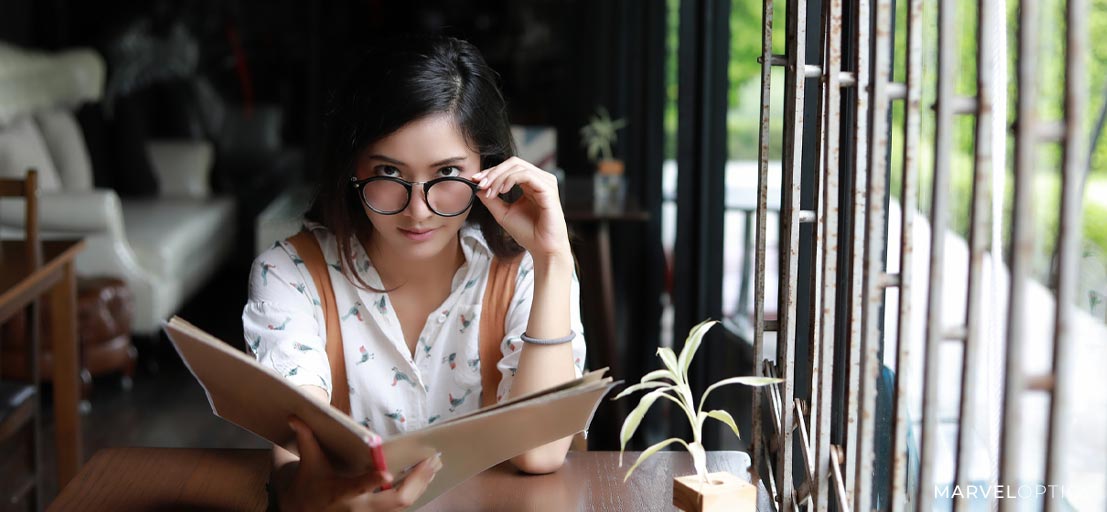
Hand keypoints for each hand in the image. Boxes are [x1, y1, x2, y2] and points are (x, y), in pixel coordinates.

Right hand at [274, 417, 441, 510]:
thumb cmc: (310, 484)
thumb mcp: (308, 463)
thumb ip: (306, 439)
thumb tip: (294, 416)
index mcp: (339, 493)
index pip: (356, 488)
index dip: (370, 481)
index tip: (386, 471)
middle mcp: (358, 508)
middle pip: (395, 501)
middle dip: (416, 482)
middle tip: (432, 461)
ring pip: (404, 506)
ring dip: (422, 485)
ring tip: (435, 465)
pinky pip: (403, 507)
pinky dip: (417, 491)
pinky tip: (427, 476)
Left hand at [472, 157, 570, 258]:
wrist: (542, 248)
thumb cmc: (527, 233)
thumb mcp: (502, 213)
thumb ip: (491, 199)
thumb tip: (478, 187)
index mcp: (530, 184)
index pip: (509, 168)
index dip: (491, 172)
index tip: (476, 180)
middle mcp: (539, 180)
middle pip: (513, 163)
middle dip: (494, 172)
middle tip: (481, 184)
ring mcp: (545, 183)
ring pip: (518, 167)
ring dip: (499, 177)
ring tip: (491, 192)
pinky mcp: (548, 189)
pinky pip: (527, 175)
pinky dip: (510, 180)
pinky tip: (502, 190)